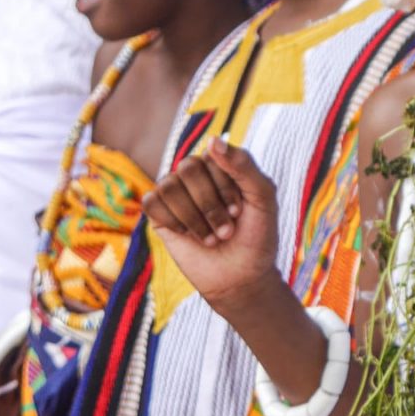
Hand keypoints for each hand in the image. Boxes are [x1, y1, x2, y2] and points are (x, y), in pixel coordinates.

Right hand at [143, 137, 280, 313]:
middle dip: (209, 203)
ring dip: (194, 218)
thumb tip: (213, 140)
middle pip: (188, 168)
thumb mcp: (262, 198)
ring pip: (169, 186)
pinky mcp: (159, 214)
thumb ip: (244, 166)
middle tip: (226, 227)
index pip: (213, 156)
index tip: (240, 213)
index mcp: (223, 164)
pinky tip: (188, 235)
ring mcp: (177, 193)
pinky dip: (173, 222)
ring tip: (212, 236)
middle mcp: (197, 174)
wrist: (241, 275)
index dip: (226, 187)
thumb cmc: (257, 235)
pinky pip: (152, 203)